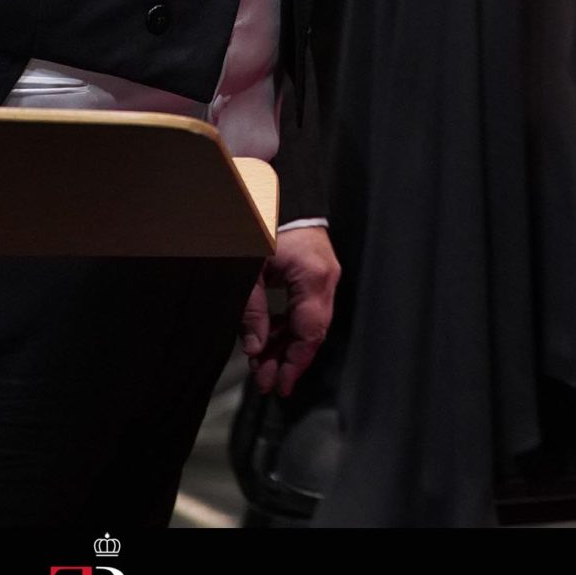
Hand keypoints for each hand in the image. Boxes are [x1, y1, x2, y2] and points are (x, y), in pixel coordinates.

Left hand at [240, 224, 337, 398]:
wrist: (274, 189)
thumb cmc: (263, 222)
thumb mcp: (249, 270)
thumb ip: (253, 312)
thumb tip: (256, 348)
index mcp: (314, 278)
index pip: (310, 333)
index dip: (294, 363)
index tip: (279, 385)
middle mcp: (326, 278)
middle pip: (312, 331)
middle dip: (288, 360)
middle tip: (266, 382)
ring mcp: (323, 274)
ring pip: (309, 321)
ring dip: (286, 344)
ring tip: (262, 364)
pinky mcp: (315, 270)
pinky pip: (306, 306)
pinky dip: (288, 325)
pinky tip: (269, 338)